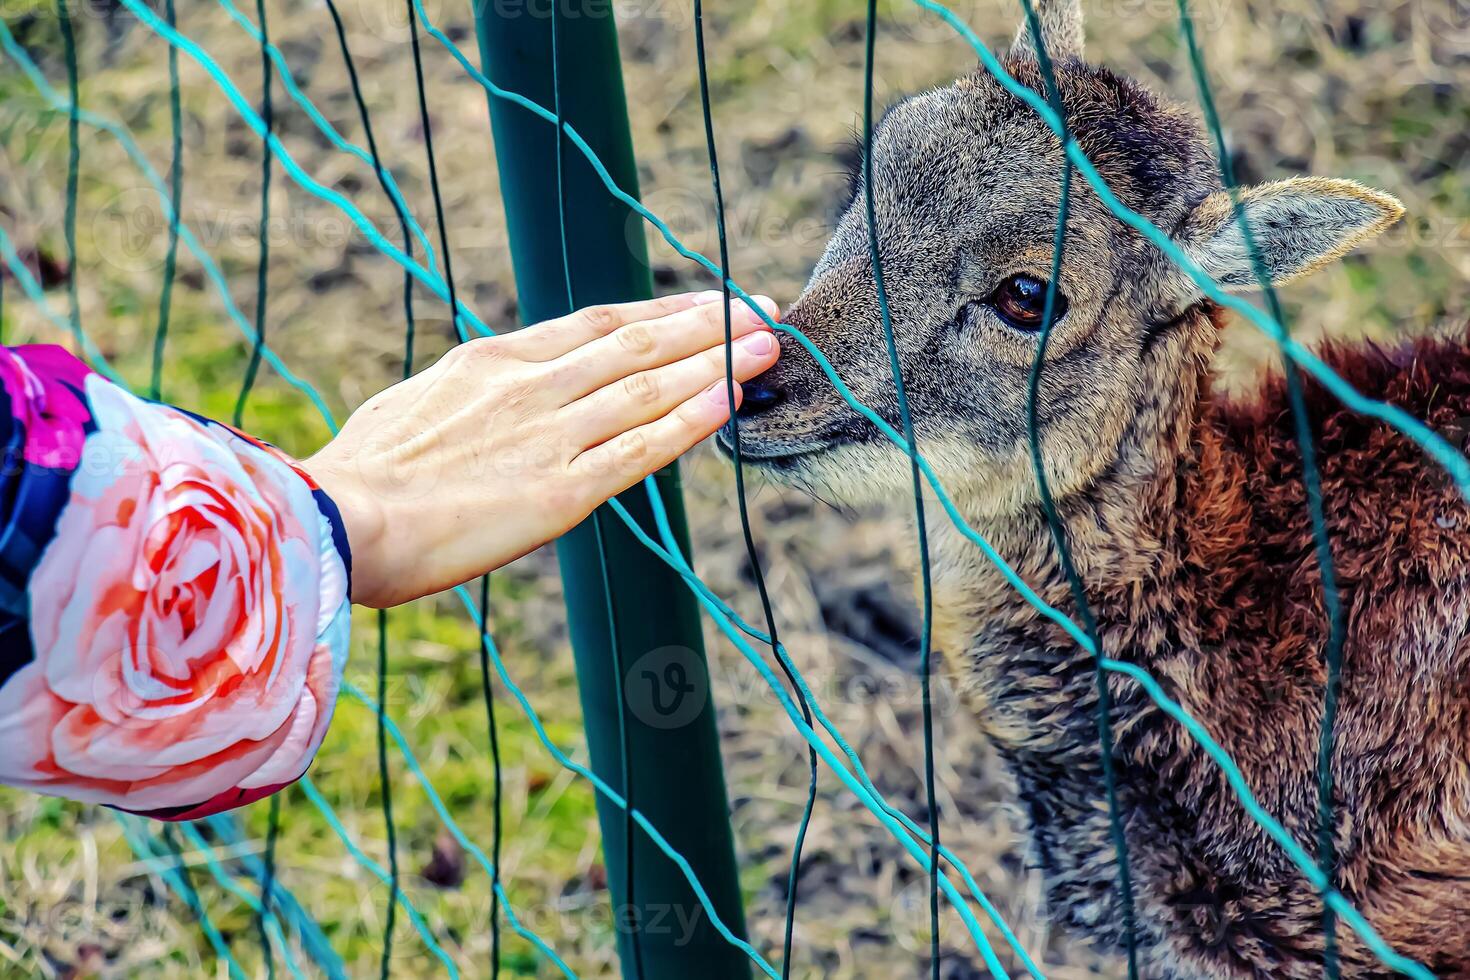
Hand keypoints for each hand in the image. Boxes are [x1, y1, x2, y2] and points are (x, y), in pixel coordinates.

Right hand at [303, 291, 780, 607]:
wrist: (332, 520)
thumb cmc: (356, 476)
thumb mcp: (414, 410)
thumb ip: (467, 402)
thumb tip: (483, 405)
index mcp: (493, 362)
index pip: (598, 324)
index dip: (661, 312)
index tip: (705, 304)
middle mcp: (531, 386)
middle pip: (639, 343)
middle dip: (709, 324)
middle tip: (764, 310)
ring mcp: (549, 434)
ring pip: (651, 386)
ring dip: (717, 362)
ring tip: (770, 345)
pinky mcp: (559, 490)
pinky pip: (639, 448)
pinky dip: (689, 421)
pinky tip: (730, 403)